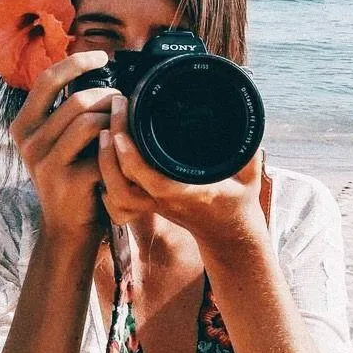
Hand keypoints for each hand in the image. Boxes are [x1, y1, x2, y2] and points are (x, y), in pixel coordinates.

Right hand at [9, 51, 117, 234]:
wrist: (67, 228)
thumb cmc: (70, 177)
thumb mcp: (56, 143)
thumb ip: (64, 113)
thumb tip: (93, 72)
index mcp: (23, 126)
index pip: (47, 80)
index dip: (76, 62)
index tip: (102, 56)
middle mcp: (28, 142)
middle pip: (77, 100)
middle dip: (109, 97)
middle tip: (124, 104)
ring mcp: (46, 162)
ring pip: (89, 121)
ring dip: (115, 119)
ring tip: (124, 126)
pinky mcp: (67, 180)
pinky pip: (101, 149)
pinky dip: (117, 145)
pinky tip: (122, 151)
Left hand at [98, 96, 267, 244]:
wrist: (229, 237)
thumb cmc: (238, 203)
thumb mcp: (249, 176)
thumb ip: (249, 151)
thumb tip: (249, 119)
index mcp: (188, 193)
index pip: (151, 177)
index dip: (131, 153)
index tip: (125, 119)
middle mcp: (165, 201)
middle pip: (123, 185)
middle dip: (109, 151)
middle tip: (112, 115)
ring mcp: (153, 206)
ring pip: (116, 195)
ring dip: (104, 165)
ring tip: (104, 132)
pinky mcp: (147, 206)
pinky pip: (116, 200)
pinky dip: (105, 181)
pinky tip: (104, 156)